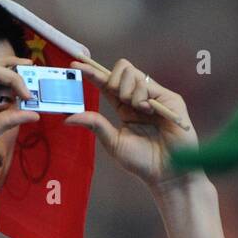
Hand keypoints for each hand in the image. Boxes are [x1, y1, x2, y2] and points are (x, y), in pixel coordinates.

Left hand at [66, 58, 196, 184]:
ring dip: (128, 92)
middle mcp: (139, 98)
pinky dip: (141, 96)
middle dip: (112, 81)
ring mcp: (155, 96)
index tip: (75, 64)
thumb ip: (95, 125)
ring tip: (139, 111)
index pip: (106, 83)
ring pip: (131, 73)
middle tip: (120, 101)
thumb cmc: (142, 162)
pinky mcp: (169, 98)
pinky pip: (146, 83)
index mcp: (124, 107)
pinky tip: (147, 110)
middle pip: (120, 69)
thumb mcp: (113, 142)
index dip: (92, 72)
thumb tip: (68, 118)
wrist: (166, 173)